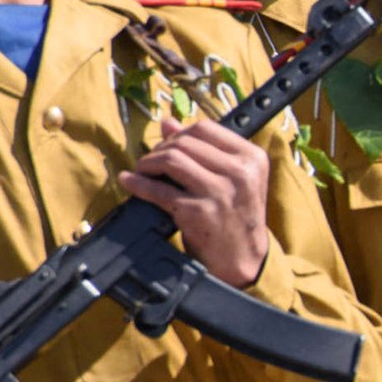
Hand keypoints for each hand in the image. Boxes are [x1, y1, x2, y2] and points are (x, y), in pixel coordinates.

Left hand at [122, 116, 272, 287]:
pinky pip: (159, 189)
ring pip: (171, 159)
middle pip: (185, 142)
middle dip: (160, 149)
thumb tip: (167, 123)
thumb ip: (203, 149)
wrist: (243, 258)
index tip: (168, 146)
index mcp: (252, 158)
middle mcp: (239, 172)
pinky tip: (129, 181)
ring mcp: (219, 192)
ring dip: (148, 163)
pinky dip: (138, 183)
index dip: (179, 134)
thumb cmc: (236, 216)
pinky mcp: (198, 212)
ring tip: (142, 171)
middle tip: (151, 162)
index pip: (205, 129)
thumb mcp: (232, 178)